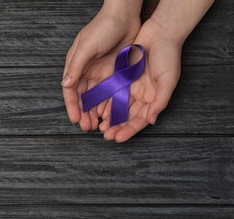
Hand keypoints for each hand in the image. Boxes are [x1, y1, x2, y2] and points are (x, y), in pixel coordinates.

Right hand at [62, 1, 141, 129]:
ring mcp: (101, 73)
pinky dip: (109, 103)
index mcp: (76, 65)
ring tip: (98, 124)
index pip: (70, 90)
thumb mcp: (86, 47)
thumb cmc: (103, 27)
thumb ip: (76, 66)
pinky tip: (110, 113)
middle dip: (84, 113)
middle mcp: (87, 71)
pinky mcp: (114, 73)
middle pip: (83, 97)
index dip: (72, 106)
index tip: (75, 119)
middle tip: (87, 127)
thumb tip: (65, 84)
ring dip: (95, 111)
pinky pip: (110, 92)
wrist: (125, 15)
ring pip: (96, 97)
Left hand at [99, 19, 181, 141]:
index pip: (139, 120)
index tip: (118, 138)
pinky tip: (97, 109)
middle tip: (105, 135)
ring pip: (116, 106)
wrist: (159, 32)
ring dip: (108, 117)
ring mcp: (129, 86)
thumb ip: (160, 101)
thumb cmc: (168, 56)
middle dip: (116, 127)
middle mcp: (140, 95)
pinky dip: (104, 101)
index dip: (129, 130)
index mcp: (152, 99)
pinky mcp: (120, 76)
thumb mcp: (168, 80)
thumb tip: (151, 120)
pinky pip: (110, 91)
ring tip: (99, 126)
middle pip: (126, 116)